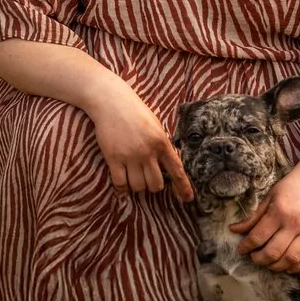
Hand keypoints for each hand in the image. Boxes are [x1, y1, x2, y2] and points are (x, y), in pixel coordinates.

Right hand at [85, 80, 191, 199]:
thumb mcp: (155, 126)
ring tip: (133, 177)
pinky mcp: (113, 157)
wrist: (110, 101)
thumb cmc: (134, 112)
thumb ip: (162, 145)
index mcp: (162, 142)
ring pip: (138, 186)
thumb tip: (168, 165)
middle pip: (156, 185)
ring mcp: (130, 155)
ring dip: (136, 186)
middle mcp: (148, 151)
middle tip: (147, 179)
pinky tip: (121, 184)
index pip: (176, 170)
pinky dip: (122, 188)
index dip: (183, 187)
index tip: (188, 199)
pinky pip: (120, 183)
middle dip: (152, 186)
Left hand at [232, 165, 299, 271]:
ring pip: (291, 258)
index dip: (246, 246)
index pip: (258, 237)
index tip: (241, 250)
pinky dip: (297, 267)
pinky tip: (287, 267)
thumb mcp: (269, 197)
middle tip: (253, 257)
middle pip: (273, 251)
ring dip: (276, 266)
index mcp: (279, 212)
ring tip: (268, 263)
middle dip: (259, 259)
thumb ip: (253, 216)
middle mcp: (294, 224)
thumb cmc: (291, 186)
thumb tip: (234, 230)